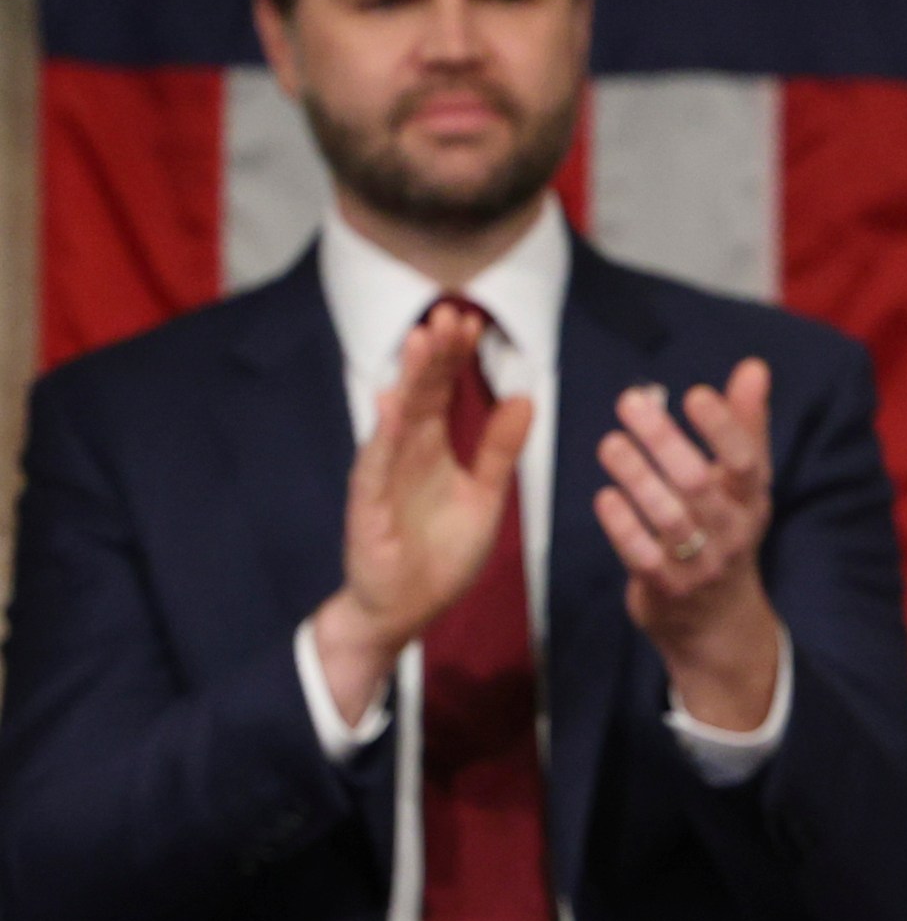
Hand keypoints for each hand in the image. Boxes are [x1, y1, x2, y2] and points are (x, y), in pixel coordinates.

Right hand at [313, 303, 532, 724]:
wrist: (406, 609)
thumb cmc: (440, 553)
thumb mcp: (485, 496)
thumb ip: (499, 449)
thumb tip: (525, 397)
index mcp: (432, 446)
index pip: (443, 390)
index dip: (455, 357)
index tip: (473, 321)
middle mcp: (404, 452)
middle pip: (419, 392)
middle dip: (433, 353)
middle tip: (449, 311)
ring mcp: (383, 475)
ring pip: (395, 418)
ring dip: (407, 379)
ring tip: (420, 340)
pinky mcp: (367, 505)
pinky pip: (375, 465)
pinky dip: (383, 435)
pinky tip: (391, 404)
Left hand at [595, 357, 781, 730]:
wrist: (719, 623)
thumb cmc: (725, 534)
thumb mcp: (743, 485)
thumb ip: (745, 424)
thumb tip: (754, 367)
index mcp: (751, 500)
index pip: (745, 461)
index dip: (722, 427)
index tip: (694, 394)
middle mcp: (730, 531)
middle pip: (699, 483)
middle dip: (664, 441)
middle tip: (631, 402)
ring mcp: (700, 563)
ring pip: (668, 517)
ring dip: (637, 477)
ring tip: (610, 444)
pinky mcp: (666, 588)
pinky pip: (643, 555)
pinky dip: (623, 526)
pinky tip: (606, 497)